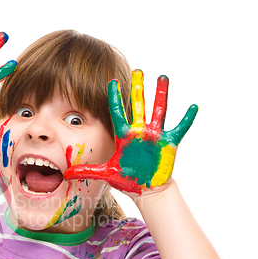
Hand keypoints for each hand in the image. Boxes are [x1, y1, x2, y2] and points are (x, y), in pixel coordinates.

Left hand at [63, 69, 197, 194]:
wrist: (145, 188)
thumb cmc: (126, 178)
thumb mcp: (105, 173)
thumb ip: (85, 171)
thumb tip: (64, 174)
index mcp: (124, 136)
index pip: (117, 113)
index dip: (114, 98)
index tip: (111, 81)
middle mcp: (139, 132)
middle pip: (138, 106)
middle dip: (137, 89)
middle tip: (138, 70)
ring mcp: (154, 135)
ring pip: (158, 110)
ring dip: (161, 94)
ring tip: (162, 77)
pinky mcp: (168, 143)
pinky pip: (180, 128)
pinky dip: (187, 118)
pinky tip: (193, 106)